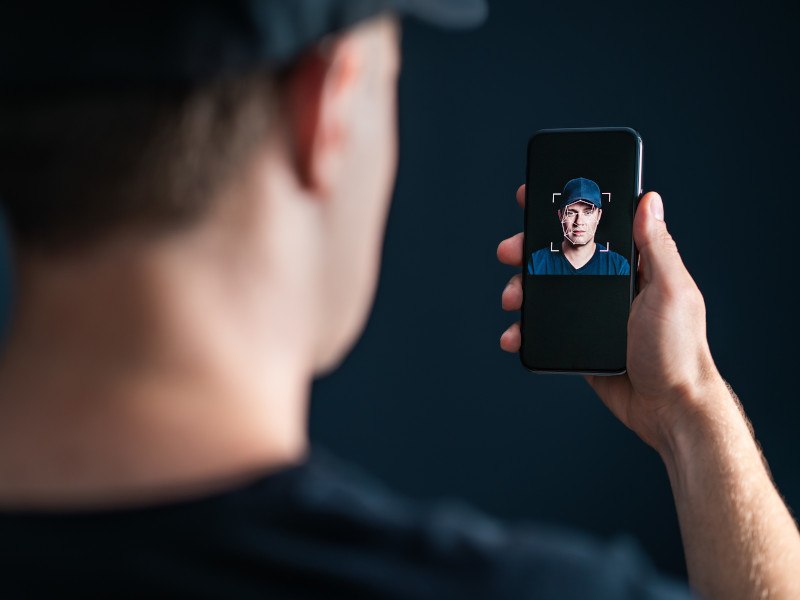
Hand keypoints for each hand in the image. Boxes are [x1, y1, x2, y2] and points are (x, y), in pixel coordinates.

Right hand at [497, 185, 724, 451]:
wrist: (668, 409)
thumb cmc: (680, 351)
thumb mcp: (671, 291)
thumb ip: (657, 247)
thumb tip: (650, 201)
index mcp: (635, 266)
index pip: (596, 227)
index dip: (566, 211)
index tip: (536, 199)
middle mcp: (611, 285)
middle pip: (560, 257)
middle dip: (529, 251)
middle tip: (509, 251)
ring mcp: (592, 314)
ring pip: (545, 291)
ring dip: (521, 290)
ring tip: (511, 298)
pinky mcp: (579, 341)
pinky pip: (544, 328)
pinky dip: (524, 329)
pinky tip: (514, 333)